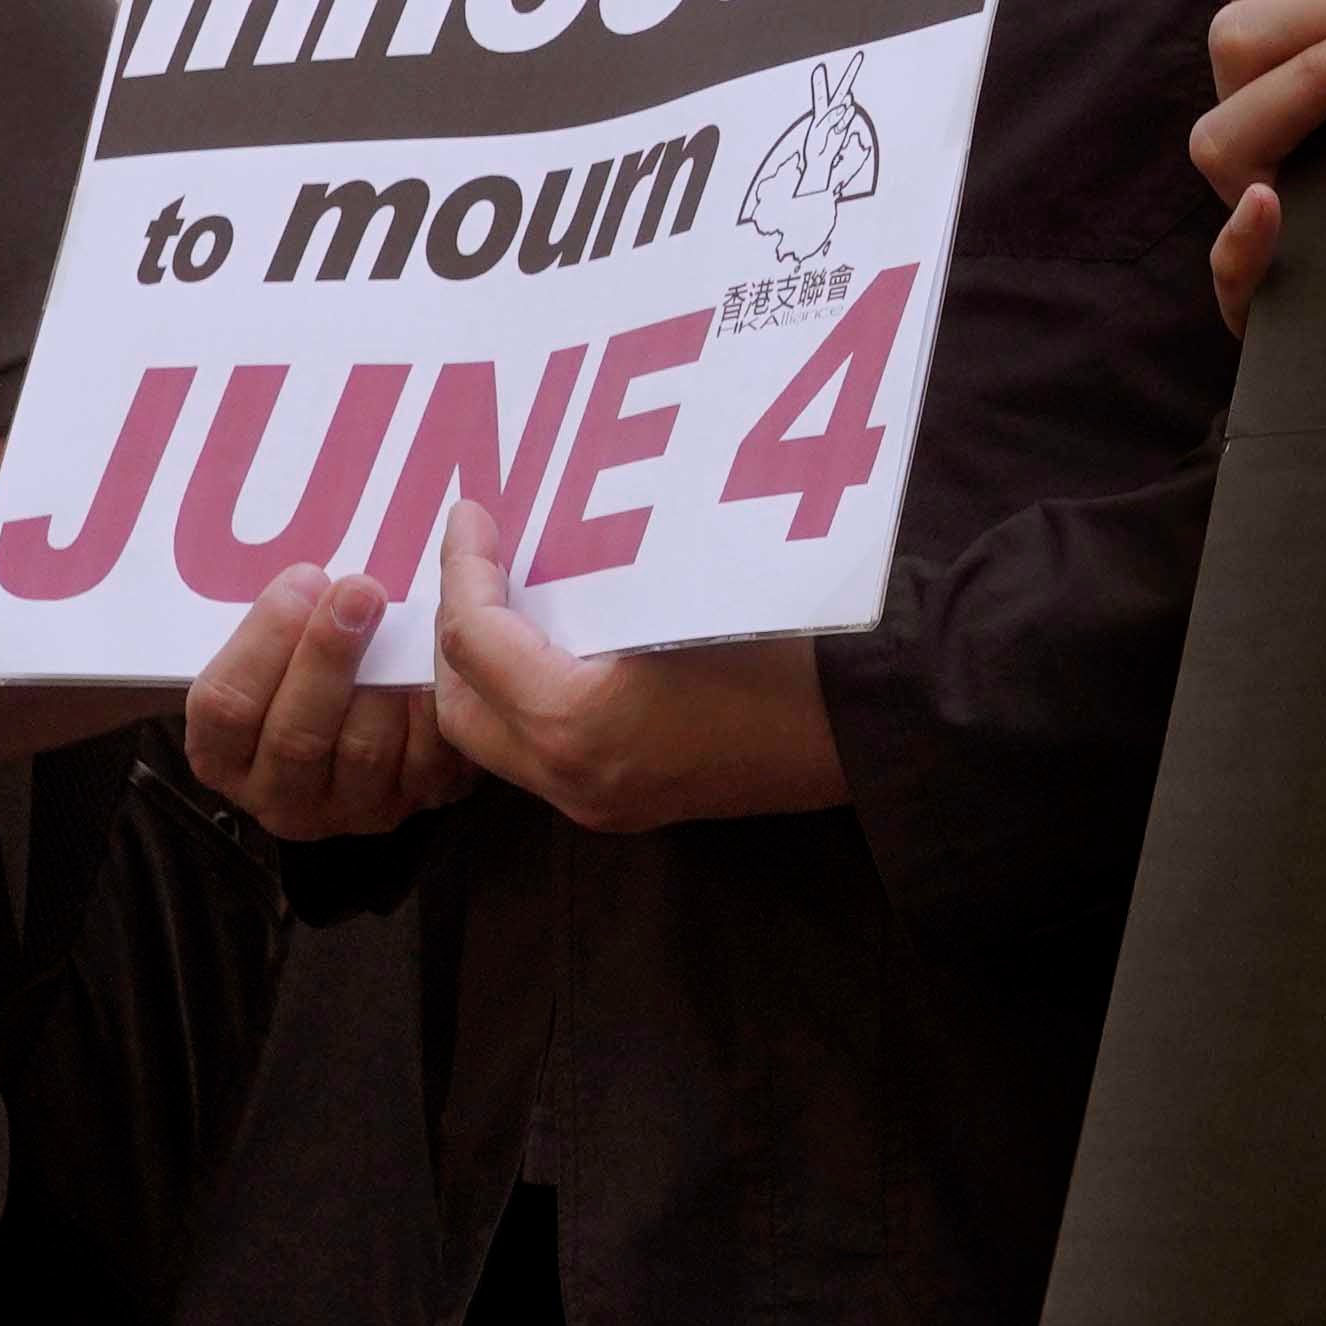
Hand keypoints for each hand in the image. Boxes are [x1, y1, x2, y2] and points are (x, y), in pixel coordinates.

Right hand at [183, 561, 469, 840]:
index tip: (304, 579)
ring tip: (408, 619)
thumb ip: (269, 625)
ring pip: (364, 749)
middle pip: (295, 734)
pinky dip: (436, 707)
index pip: (223, 706)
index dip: (263, 640)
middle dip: (329, 654)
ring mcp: (347, 809)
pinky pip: (428, 759)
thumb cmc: (297, 670)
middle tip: (361, 590)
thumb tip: (300, 572)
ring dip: (388, 679)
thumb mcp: (262, 654)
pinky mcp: (413, 802)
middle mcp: (278, 795)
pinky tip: (443, 660)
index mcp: (222, 754)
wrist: (362, 720)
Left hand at [423, 503, 844, 834]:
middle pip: (461, 708)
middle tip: (475, 563)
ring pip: (495, 741)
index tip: (469, 516)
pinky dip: (524, 702)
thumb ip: (591, 581)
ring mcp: (599, 804)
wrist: (872, 723)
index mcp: (576, 722)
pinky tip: (552, 649)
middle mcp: (572, 778)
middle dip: (453, 632)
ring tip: (504, 603)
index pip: (475, 641)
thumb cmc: (786, 644)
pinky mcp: (629, 809)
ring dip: (483, 672)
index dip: (463, 569)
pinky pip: (540, 757)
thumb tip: (532, 541)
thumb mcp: (676, 595)